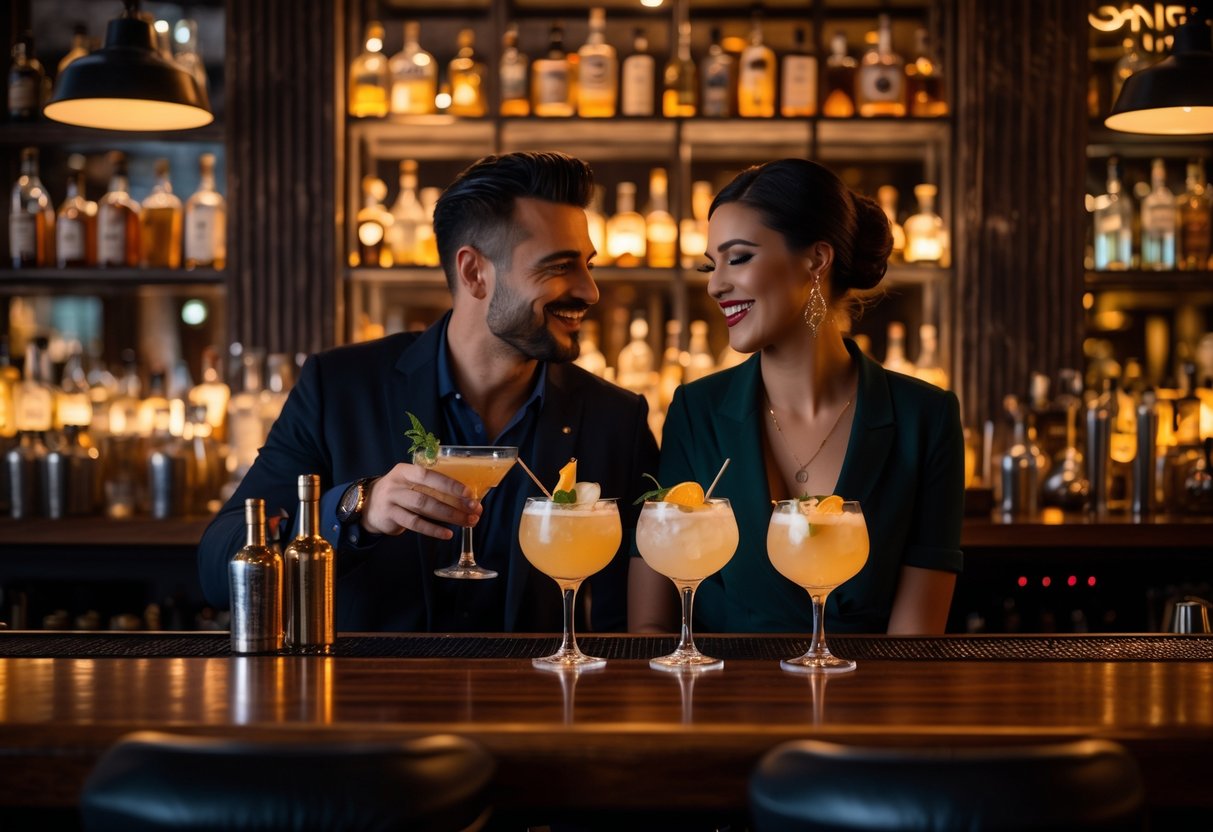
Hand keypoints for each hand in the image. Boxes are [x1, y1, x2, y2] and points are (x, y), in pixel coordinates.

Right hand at [360, 462, 481, 538]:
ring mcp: (392, 500)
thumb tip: (466, 498)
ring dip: (448, 516)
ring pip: (423, 508)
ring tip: (466, 522)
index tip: (469, 493)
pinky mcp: (390, 516)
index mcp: (406, 470)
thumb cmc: (400, 493)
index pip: (430, 475)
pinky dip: (432, 530)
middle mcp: (397, 483)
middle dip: (454, 502)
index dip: (450, 484)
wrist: (370, 505)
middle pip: (428, 493)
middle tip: (474, 509)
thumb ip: (432, 487)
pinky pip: (414, 524)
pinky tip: (447, 534)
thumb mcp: (410, 483)